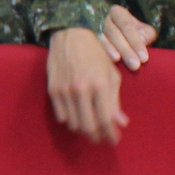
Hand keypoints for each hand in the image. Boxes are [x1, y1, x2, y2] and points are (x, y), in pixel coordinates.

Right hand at [46, 27, 128, 144]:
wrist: (71, 34)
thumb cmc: (97, 54)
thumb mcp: (112, 75)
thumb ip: (115, 100)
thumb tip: (121, 123)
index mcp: (101, 85)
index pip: (106, 120)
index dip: (110, 134)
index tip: (114, 140)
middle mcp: (82, 89)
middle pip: (89, 126)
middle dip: (97, 137)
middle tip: (101, 138)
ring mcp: (65, 90)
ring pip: (74, 124)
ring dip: (83, 130)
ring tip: (90, 129)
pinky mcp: (53, 89)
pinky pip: (61, 116)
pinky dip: (70, 120)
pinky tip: (77, 116)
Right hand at [99, 3, 155, 69]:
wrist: (127, 42)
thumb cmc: (139, 36)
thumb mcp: (146, 32)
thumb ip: (146, 35)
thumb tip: (141, 41)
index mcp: (118, 12)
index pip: (127, 26)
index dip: (135, 42)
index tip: (144, 58)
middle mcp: (105, 20)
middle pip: (115, 34)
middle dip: (126, 50)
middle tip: (135, 65)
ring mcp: (97, 31)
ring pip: (104, 41)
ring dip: (112, 52)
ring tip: (119, 61)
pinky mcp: (92, 42)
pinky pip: (97, 48)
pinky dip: (104, 55)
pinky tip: (110, 62)